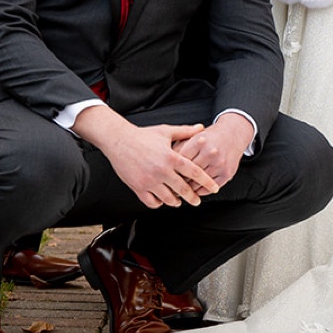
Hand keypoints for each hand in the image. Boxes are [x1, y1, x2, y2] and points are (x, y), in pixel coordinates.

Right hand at [84, 116, 220, 209]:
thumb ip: (185, 132)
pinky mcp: (138, 187)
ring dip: (176, 201)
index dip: (206, 181)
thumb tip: (200, 128)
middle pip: (183, 189)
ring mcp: (149, 181)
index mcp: (171, 157)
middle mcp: (161, 171)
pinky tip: (161, 200)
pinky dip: (158, 203)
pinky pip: (152, 202)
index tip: (213, 188)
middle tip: (197, 200)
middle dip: (193, 197)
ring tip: (179, 200)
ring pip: (168, 199)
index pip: (194, 172)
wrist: (119, 141)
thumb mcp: (166, 131)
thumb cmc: (142, 136)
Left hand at [173, 113, 253, 188]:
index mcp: (199, 141)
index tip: (166, 176)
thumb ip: (179, 147)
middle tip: (171, 186)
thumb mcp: (193, 136)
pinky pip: (211, 188)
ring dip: (190, 189)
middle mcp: (210, 152)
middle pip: (189, 173)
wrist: (232, 133)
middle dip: (179, 181)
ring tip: (182, 190)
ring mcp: (220, 163)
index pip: (181, 161)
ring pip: (199, 183)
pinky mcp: (227, 173)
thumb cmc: (209, 137)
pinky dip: (202, 191)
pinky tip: (196, 190)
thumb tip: (165, 163)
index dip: (172, 169)